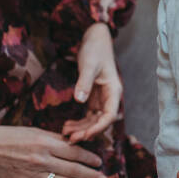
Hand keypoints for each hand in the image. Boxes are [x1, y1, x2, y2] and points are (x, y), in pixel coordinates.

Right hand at [0, 125, 105, 177]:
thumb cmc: (7, 136)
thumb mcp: (34, 131)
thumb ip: (54, 139)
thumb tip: (74, 143)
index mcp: (46, 142)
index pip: (75, 151)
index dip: (89, 158)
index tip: (99, 162)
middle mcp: (42, 159)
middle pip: (73, 169)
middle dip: (90, 175)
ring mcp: (33, 174)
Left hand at [62, 23, 121, 142]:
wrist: (95, 38)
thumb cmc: (95, 50)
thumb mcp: (88, 64)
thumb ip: (84, 82)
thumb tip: (79, 101)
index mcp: (113, 90)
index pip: (109, 115)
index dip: (98, 128)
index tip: (84, 135)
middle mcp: (109, 97)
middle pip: (101, 121)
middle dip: (87, 131)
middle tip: (70, 139)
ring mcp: (102, 98)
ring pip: (93, 120)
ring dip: (81, 128)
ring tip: (65, 133)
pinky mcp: (93, 96)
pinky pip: (88, 114)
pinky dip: (79, 122)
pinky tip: (67, 126)